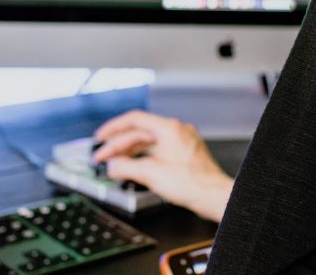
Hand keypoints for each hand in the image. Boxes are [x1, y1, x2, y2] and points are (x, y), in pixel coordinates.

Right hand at [93, 110, 233, 222]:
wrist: (213, 196)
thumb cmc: (191, 183)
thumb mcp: (150, 174)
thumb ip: (126, 167)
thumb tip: (112, 166)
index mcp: (169, 128)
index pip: (134, 119)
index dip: (114, 128)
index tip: (101, 137)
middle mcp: (177, 130)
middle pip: (141, 132)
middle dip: (120, 144)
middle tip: (104, 156)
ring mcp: (183, 141)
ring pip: (151, 141)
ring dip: (132, 151)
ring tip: (117, 163)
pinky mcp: (186, 153)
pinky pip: (160, 149)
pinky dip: (145, 156)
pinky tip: (137, 166)